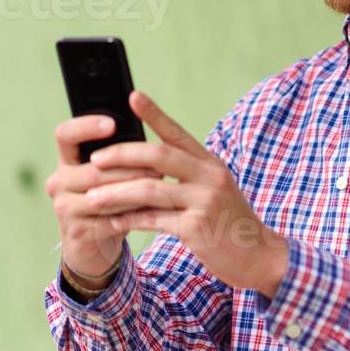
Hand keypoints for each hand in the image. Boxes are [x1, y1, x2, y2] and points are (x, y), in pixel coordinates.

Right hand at [46, 113, 164, 280]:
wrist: (92, 244)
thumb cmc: (106, 200)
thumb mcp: (107, 174)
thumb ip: (117, 156)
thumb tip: (148, 136)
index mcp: (65, 160)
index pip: (64, 135)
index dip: (86, 127)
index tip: (112, 123)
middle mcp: (58, 182)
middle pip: (93, 170)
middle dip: (129, 168)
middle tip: (159, 166)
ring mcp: (63, 208)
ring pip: (103, 196)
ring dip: (134, 191)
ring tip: (160, 186)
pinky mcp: (75, 231)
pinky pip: (109, 220)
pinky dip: (133, 215)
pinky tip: (151, 211)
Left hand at [84, 90, 289, 296]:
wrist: (258, 255)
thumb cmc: (229, 220)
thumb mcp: (213, 188)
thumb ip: (187, 173)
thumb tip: (146, 162)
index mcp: (209, 163)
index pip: (177, 132)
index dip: (154, 113)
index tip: (132, 96)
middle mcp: (209, 176)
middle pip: (159, 155)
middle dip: (122, 154)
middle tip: (95, 159)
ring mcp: (204, 201)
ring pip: (151, 189)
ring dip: (116, 193)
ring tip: (91, 197)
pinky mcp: (197, 228)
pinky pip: (154, 219)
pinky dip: (129, 220)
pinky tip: (112, 221)